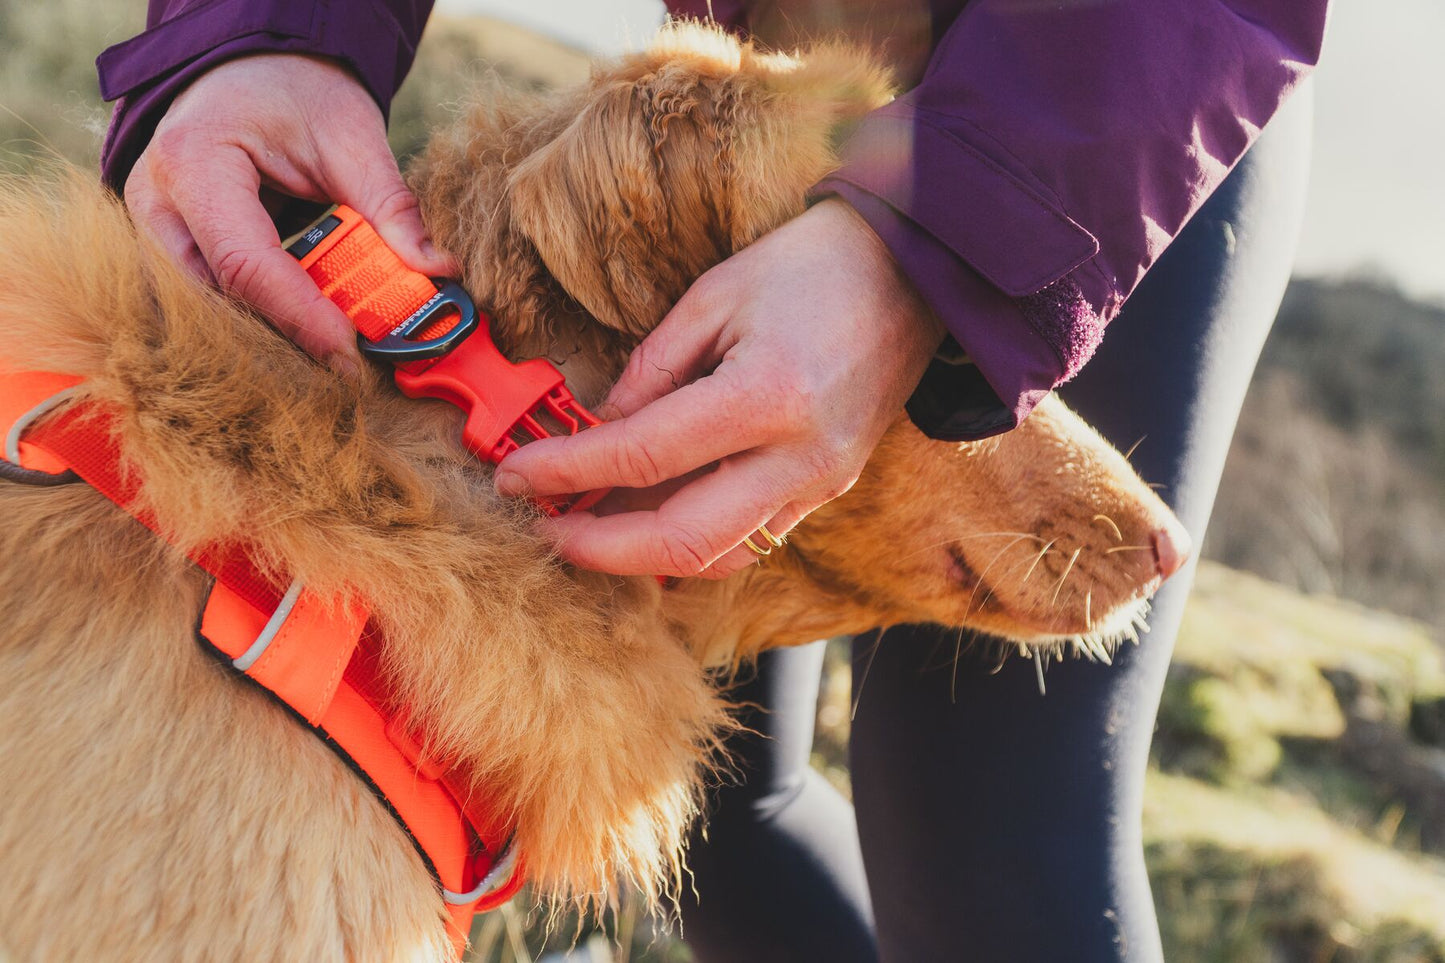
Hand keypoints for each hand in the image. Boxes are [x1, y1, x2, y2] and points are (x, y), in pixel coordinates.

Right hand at [124, 53, 455, 365]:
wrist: (255, 70)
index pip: (246, 264)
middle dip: (285, 341)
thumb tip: (438, 271)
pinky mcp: (167, 251)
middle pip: (216, 302)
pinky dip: (259, 321)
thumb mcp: (352, 137)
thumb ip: (390, 206)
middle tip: (352, 368)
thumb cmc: (296, 92)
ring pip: (205, 314)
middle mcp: (157, 203)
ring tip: (335, 352)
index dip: (301, 317)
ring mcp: (153, 231)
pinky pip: (207, 305)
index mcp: (195, 162)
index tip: (352, 355)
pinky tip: (306, 333)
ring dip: (270, 338)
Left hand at [494, 198, 945, 577]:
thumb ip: (651, 371)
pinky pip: (754, 540)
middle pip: (681, 538)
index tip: (517, 478)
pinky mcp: (831, 489)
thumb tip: (599, 428)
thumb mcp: (715, 296)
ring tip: (590, 531)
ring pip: (720, 557)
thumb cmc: (813, 265)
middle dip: (599, 547)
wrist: (915, 271)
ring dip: (645, 557)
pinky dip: (695, 545)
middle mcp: (799, 455)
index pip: (643, 456)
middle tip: (545, 530)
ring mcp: (822, 481)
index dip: (569, 472)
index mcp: (766, 394)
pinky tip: (652, 524)